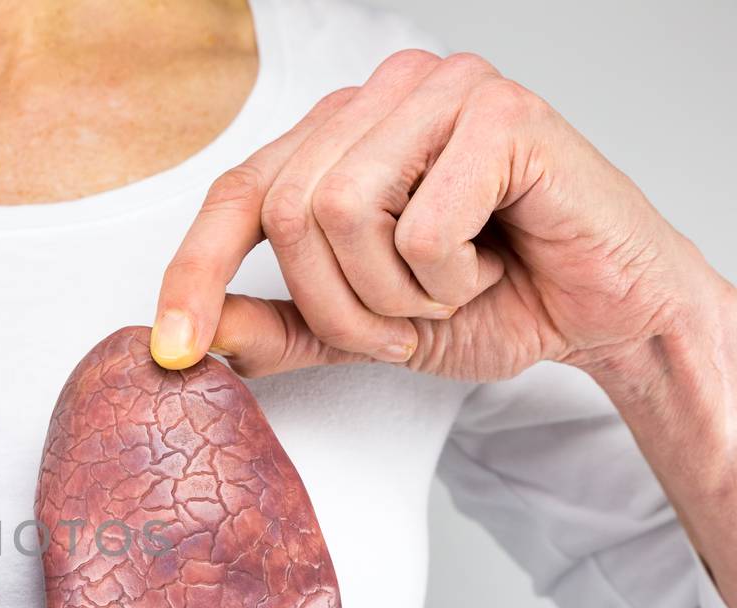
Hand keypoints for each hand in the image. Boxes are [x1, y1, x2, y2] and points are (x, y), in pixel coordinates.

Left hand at [150, 49, 719, 382]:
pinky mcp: (502, 111)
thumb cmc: (492, 300)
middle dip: (336, 302)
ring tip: (449, 289)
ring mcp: (443, 90)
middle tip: (399, 323)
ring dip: (394, 292)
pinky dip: (451, 278)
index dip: (194, 272)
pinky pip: (420, 227)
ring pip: (340, 212)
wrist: (602, 313)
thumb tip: (191, 336)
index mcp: (338, 134)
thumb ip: (277, 327)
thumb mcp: (360, 329)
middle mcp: (381, 96)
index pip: (235, 192)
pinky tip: (492, 263)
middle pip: (285, 211)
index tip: (170, 352)